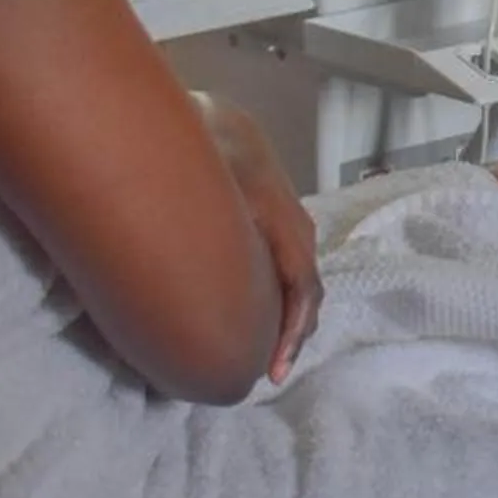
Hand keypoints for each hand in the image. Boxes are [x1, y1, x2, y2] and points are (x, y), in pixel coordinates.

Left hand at [200, 97, 322, 383]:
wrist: (219, 123)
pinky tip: (259, 319)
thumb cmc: (210, 150)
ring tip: (266, 357)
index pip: (302, 288)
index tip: (272, 369)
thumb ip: (203, 222)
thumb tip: (191, 271)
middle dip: (291, 337)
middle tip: (266, 374)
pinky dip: (281, 301)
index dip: (291, 332)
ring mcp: (294, 227)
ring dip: (288, 321)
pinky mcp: (281, 229)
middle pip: (306, 294)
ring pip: (300, 285)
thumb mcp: (208, 182)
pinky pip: (290, 273)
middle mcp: (298, 228)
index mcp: (284, 223)